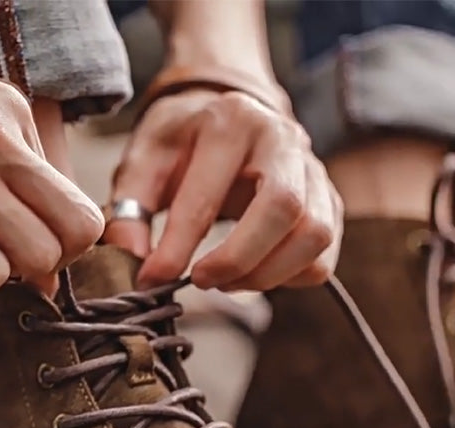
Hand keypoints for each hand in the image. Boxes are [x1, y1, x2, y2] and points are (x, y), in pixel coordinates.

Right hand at [0, 77, 103, 291]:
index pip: (83, 207)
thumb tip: (53, 281)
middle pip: (77, 233)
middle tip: (16, 256)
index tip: (35, 241)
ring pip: (39, 257)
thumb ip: (24, 197)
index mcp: (11, 111)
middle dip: (53, 261)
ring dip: (13, 271)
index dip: (67, 242)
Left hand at [106, 89, 342, 290]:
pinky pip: (324, 253)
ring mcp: (313, 169)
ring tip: (228, 282)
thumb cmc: (183, 140)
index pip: (209, 197)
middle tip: (201, 281)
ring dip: (268, 274)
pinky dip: (291, 277)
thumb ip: (129, 208)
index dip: (178, 248)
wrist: (227, 115)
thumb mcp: (144, 161)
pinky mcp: (328, 199)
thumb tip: (130, 260)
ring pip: (314, 235)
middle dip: (237, 261)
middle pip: (283, 209)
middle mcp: (282, 140)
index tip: (153, 278)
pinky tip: (257, 273)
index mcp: (231, 122)